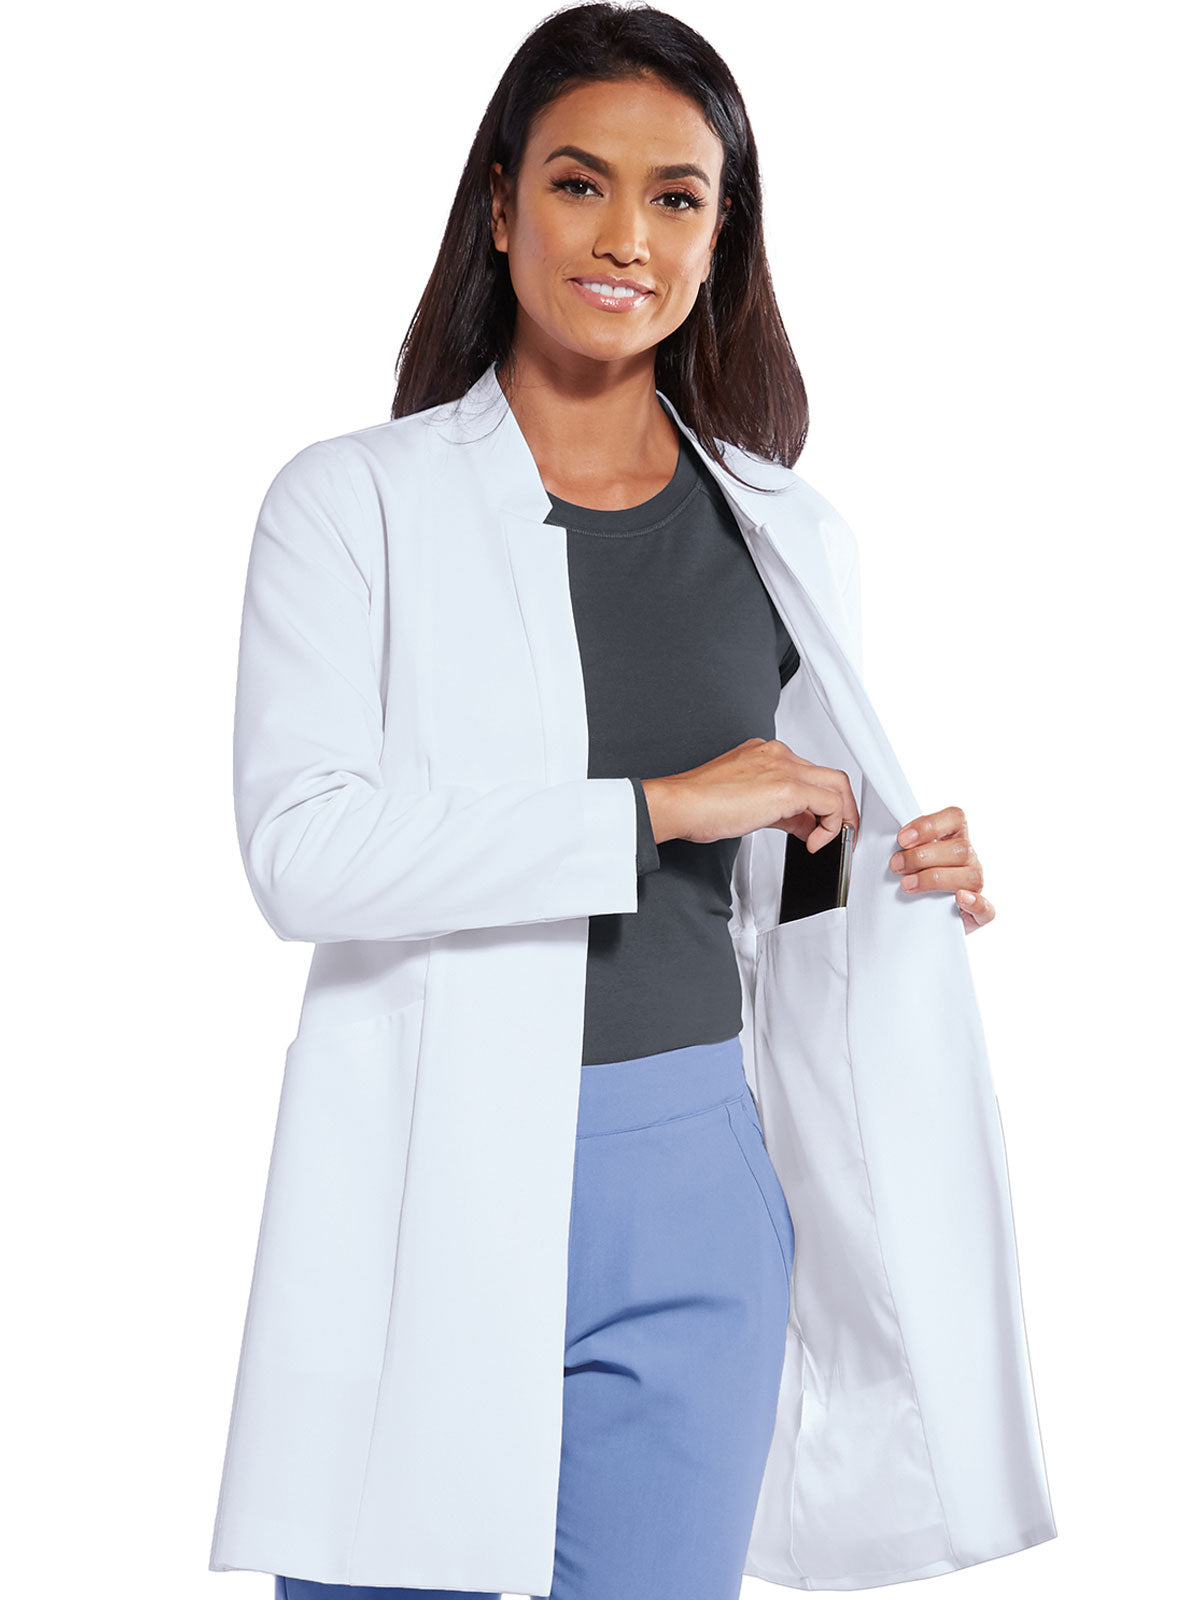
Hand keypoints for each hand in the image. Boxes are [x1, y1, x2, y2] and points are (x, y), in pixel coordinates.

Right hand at [642, 738, 859, 851]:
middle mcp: (778, 754)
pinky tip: (814, 844)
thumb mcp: (747, 802)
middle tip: (840, 833)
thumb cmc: (699, 804)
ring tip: (833, 841)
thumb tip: (800, 824)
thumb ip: (779, 809)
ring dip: (843, 816)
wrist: (680, 803)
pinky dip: (831, 826)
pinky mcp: (788, 787)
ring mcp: (784, 767)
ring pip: (837, 785)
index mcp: (766, 754)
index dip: (818, 804)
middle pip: (830, 776)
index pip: (808, 773)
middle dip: (842, 808)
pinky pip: (830, 804)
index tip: (814, 826)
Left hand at [890, 805, 992, 932]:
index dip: (929, 825)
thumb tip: (880, 837)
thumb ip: (903, 843)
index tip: (901, 839)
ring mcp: (976, 884)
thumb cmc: (910, 876)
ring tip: (907, 885)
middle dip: (922, 857)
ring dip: (935, 879)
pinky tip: (959, 899)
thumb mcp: (905, 855)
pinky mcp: (979, 913)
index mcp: (954, 836)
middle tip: (895, 865)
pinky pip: (987, 909)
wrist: (917, 917)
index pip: (954, 817)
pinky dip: (975, 903)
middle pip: (959, 849)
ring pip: (971, 876)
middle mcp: (969, 857)